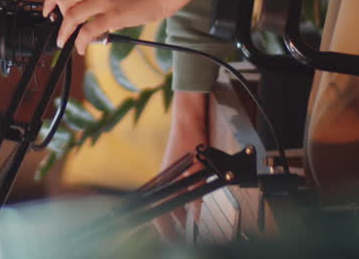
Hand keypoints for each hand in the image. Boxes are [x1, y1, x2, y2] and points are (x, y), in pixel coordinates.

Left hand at [44, 0, 209, 54]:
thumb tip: (91, 4)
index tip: (49, 9)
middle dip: (55, 15)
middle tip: (57, 27)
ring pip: (71, 16)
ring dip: (64, 32)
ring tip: (64, 42)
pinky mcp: (113, 15)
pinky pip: (87, 30)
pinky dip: (79, 41)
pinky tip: (80, 47)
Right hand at [153, 90, 210, 241]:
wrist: (188, 119)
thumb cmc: (192, 141)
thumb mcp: (199, 172)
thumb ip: (197, 196)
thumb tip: (197, 216)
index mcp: (166, 182)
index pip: (159, 213)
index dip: (164, 229)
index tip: (172, 239)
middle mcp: (163, 179)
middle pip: (162, 208)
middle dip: (171, 224)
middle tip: (180, 235)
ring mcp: (168, 174)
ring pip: (168, 200)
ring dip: (176, 212)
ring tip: (187, 224)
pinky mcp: (173, 169)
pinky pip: (172, 191)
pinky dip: (179, 200)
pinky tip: (189, 203)